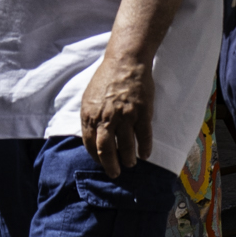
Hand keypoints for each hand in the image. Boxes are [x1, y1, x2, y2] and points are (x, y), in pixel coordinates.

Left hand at [78, 56, 154, 174]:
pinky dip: (145, 148)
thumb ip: (90, 116)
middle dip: (110, 165)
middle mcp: (106, 119)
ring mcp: (125, 117)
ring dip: (128, 158)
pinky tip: (146, 154)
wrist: (125, 63)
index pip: (90, 144)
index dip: (96, 157)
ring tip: (131, 164)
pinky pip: (144, 136)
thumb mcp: (89, 98)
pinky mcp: (142, 113)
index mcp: (90, 115)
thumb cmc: (106, 78)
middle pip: (106, 149)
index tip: (102, 163)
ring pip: (126, 145)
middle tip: (115, 173)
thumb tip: (92, 134)